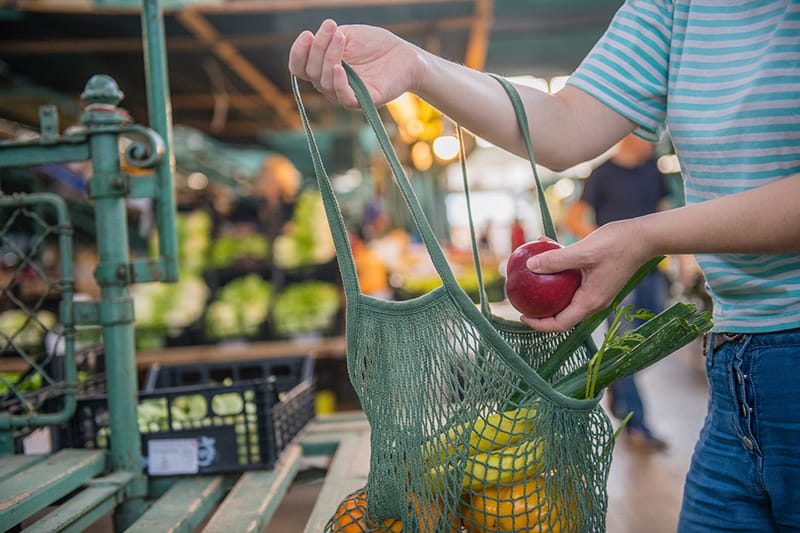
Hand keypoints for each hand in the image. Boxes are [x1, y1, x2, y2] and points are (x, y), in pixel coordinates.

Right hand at [289, 19, 423, 108]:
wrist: (404, 55)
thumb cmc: (376, 45)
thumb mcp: (347, 35)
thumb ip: (328, 40)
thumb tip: (313, 43)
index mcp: (324, 69)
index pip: (299, 68)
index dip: (298, 53)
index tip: (307, 34)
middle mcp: (331, 84)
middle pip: (312, 72)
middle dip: (318, 47)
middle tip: (331, 27)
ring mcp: (346, 94)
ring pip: (325, 83)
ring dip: (329, 57)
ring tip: (340, 37)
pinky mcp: (363, 101)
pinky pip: (344, 97)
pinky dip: (338, 83)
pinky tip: (339, 68)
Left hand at [520, 220, 652, 331]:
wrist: (645, 237)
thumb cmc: (618, 244)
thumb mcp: (583, 251)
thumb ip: (556, 260)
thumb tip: (530, 266)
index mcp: (591, 301)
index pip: (560, 324)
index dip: (539, 324)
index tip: (522, 316)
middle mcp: (594, 301)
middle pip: (562, 314)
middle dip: (541, 310)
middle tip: (523, 299)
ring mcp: (597, 291)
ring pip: (567, 297)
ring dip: (549, 288)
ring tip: (531, 276)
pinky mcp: (598, 279)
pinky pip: (574, 281)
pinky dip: (560, 270)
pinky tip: (547, 249)